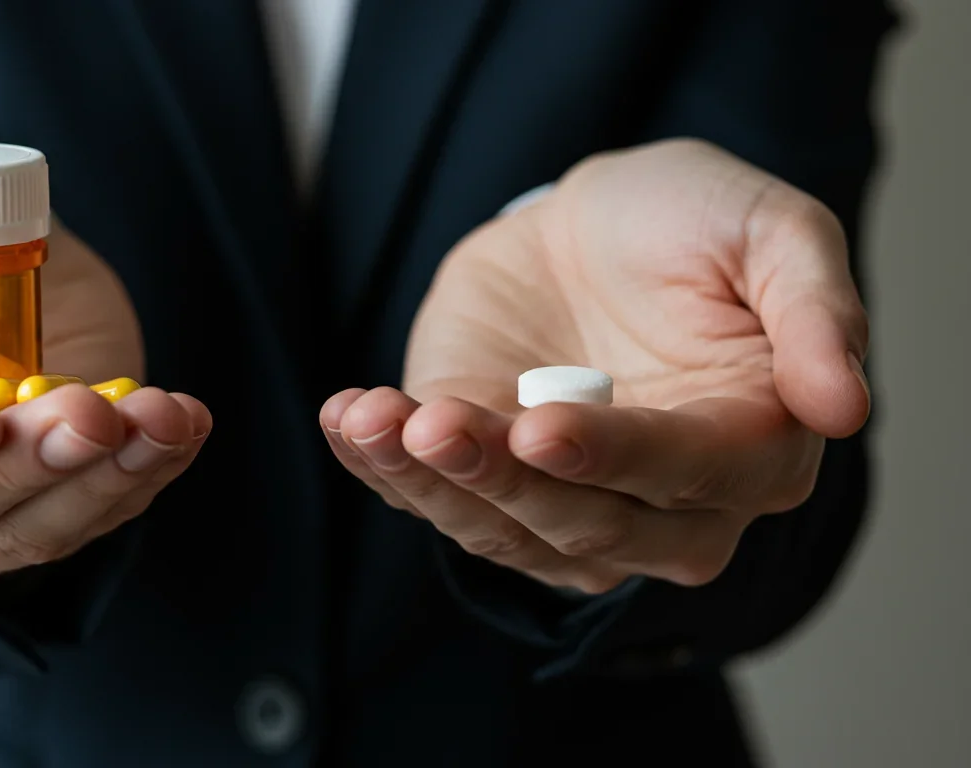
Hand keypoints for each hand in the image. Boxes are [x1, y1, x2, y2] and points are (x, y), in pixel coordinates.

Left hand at [321, 139, 869, 593]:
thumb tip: (843, 406)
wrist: (586, 222)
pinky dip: (381, 466)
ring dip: (428, 482)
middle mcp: (659, 501)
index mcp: (748, 446)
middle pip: (585, 527)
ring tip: (372, 419)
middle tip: (437, 425)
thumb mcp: (769, 229)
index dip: (614, 456)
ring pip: (499, 527)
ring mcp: (562, 501)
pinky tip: (349, 419)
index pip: (685, 474)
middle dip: (506, 482)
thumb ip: (815, 308)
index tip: (542, 423)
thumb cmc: (685, 222)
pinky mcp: (483, 478)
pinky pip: (429, 496)